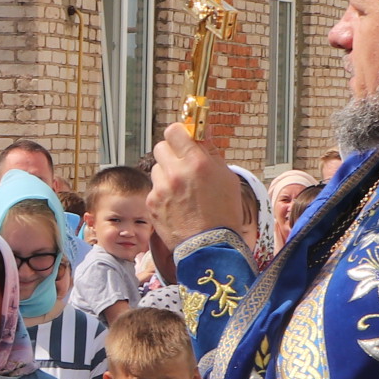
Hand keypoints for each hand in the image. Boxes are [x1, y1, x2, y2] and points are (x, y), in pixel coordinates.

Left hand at [149, 123, 251, 246]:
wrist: (211, 247)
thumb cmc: (224, 213)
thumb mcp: (227, 178)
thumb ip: (211, 153)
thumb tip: (202, 133)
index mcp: (197, 163)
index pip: (174, 131)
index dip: (179, 134)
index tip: (183, 138)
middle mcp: (176, 173)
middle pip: (161, 147)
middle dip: (171, 152)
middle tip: (182, 163)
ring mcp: (161, 189)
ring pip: (157, 169)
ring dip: (166, 174)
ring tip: (181, 189)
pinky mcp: (151, 203)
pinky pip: (154, 189)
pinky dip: (162, 193)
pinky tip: (176, 205)